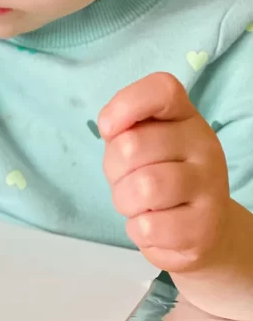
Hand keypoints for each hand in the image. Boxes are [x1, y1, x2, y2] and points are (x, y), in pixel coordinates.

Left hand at [98, 72, 234, 272]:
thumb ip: (125, 129)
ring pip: (142, 187)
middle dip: (114, 171)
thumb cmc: (160, 178)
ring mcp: (210, 186)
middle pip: (132, 146)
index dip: (125, 105)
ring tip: (140, 205)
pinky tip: (156, 226)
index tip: (109, 129)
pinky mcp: (204, 227)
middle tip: (128, 181)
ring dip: (125, 202)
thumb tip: (110, 124)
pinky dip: (138, 230)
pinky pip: (147, 227)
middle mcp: (205, 145)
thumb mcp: (142, 146)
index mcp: (186, 117)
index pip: (162, 90)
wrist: (202, 231)